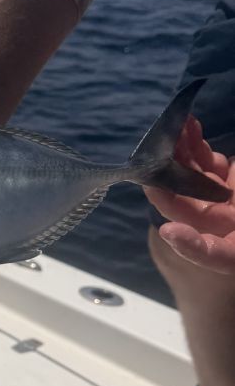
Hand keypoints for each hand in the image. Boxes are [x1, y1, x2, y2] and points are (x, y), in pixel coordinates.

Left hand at [145, 117, 234, 273]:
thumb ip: (231, 200)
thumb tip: (197, 196)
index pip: (219, 256)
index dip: (195, 247)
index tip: (170, 231)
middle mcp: (229, 230)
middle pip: (191, 215)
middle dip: (170, 186)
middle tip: (157, 159)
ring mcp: (225, 205)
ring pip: (191, 186)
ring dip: (179, 158)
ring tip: (174, 129)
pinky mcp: (225, 183)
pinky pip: (204, 167)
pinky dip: (194, 149)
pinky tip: (189, 128)